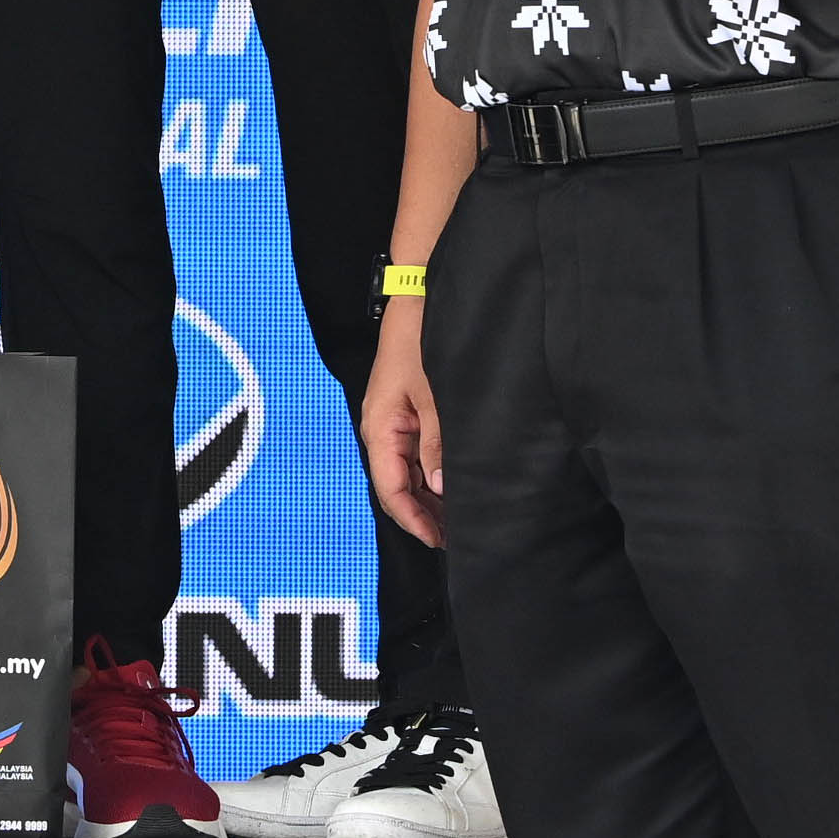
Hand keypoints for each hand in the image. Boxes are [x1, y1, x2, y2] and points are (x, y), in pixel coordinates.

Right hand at [359, 303, 447, 549]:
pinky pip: (416, 456)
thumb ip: (436, 443)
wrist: (418, 298)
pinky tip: (453, 487)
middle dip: (424, 514)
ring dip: (429, 498)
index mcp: (380, 429)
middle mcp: (383, 431)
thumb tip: (439, 486)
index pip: (390, 489)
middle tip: (456, 538)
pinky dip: (433, 475)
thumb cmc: (419, 339)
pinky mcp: (409, 415)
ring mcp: (395, 424)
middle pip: (398, 487)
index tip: (438, 539)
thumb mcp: (433, 396)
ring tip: (458, 520)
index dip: (413, 519)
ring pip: (408, 475)